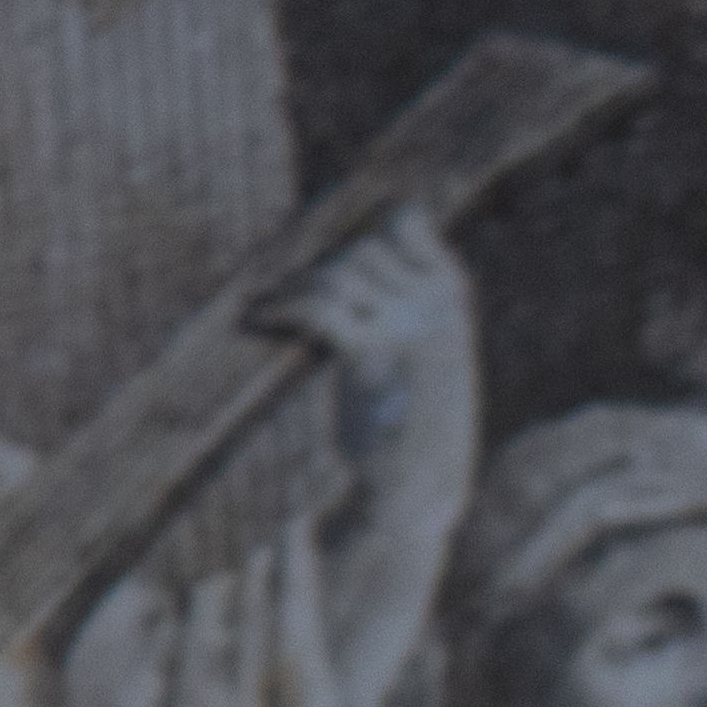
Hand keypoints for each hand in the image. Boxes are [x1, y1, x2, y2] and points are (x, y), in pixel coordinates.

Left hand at [257, 209, 476, 468]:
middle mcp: (432, 304)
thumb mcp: (427, 350)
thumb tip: (349, 263)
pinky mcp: (370, 358)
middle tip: (285, 292)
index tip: (334, 252)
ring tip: (264, 306)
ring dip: (292, 287)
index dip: (366, 229)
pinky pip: (320, 311)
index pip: (407, 224)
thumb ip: (404, 305)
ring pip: (338, 276)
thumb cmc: (416, 418)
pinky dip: (281, 308)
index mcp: (450, 296)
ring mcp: (404, 328)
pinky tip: (256, 320)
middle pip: (363, 250)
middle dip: (320, 267)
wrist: (420, 482)